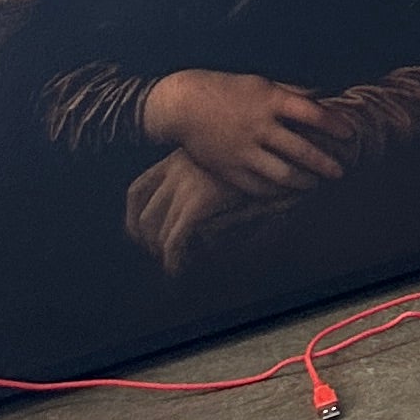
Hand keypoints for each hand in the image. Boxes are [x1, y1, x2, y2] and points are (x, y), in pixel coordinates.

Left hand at [123, 150, 266, 274]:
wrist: (287, 150)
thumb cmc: (262, 161)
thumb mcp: (223, 168)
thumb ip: (200, 185)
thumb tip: (185, 220)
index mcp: (178, 157)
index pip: (136, 191)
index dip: (132, 219)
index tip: (139, 236)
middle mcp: (176, 168)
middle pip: (143, 214)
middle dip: (148, 242)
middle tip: (161, 256)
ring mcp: (187, 183)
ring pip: (157, 231)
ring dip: (163, 253)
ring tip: (175, 265)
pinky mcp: (200, 200)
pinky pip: (175, 239)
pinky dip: (173, 259)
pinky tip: (178, 269)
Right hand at [139, 68, 359, 193]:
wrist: (183, 106)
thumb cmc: (227, 89)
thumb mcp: (262, 83)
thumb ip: (292, 91)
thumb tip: (324, 94)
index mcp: (270, 100)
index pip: (312, 113)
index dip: (334, 124)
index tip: (350, 134)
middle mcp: (258, 127)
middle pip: (301, 150)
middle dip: (325, 163)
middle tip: (340, 171)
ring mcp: (243, 151)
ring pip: (282, 174)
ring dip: (304, 181)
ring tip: (316, 183)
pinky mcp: (228, 169)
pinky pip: (258, 187)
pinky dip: (277, 192)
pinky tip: (288, 191)